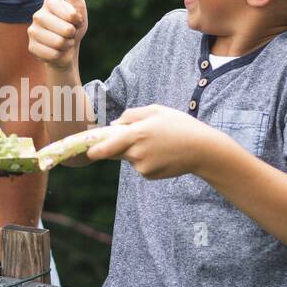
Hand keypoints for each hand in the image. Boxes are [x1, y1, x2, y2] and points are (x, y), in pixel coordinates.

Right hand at [27, 0, 87, 71]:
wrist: (66, 48)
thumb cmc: (73, 25)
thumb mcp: (77, 5)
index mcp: (48, 2)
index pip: (71, 15)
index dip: (78, 22)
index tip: (74, 21)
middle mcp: (37, 15)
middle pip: (65, 30)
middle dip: (72, 35)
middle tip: (68, 33)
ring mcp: (32, 32)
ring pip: (59, 43)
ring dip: (66, 46)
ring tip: (63, 42)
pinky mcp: (31, 47)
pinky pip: (52, 54)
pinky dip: (59, 55)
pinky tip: (55, 51)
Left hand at [85, 104, 232, 178]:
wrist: (203, 150)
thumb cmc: (179, 125)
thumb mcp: (155, 110)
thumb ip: (131, 115)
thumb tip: (114, 125)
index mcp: (135, 134)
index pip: (104, 147)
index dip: (92, 150)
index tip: (84, 150)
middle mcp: (136, 153)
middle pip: (114, 152)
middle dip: (116, 146)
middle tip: (134, 138)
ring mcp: (142, 166)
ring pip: (128, 158)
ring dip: (135, 151)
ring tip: (158, 142)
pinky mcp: (149, 175)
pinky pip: (139, 166)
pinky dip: (146, 160)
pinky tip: (162, 153)